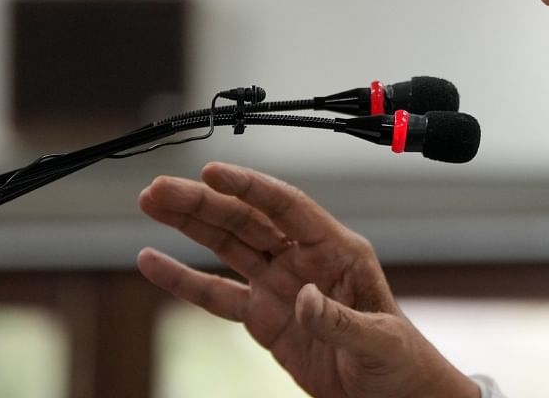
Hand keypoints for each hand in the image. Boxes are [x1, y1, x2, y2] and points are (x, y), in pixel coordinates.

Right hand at [137, 162, 478, 397]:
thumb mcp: (378, 339)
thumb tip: (305, 297)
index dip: (250, 188)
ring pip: (227, 246)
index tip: (213, 171)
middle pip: (247, 221)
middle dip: (203, 202)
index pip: (288, 208)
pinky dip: (183, 279)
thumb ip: (340, 320)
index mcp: (337, 250)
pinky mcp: (262, 317)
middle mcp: (304, 259)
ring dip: (189, 225)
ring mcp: (280, 286)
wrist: (390, 394)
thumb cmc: (397, 359)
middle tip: (160, 188)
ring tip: (152, 202)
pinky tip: (151, 261)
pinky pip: (216, 294)